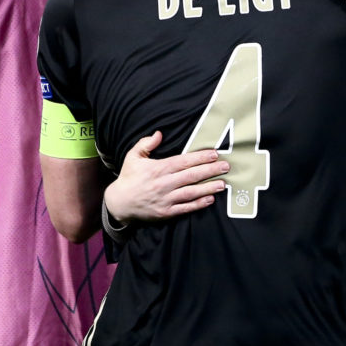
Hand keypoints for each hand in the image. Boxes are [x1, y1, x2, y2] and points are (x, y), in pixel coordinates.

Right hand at [104, 131, 226, 221]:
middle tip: (226, 167)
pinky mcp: (165, 212)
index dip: (200, 157)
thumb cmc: (129, 177)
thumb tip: (159, 133)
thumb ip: (146, 144)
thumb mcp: (133, 157)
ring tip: (223, 184)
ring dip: (208, 188)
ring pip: (191, 193)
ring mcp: (165, 199)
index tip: (215, 154)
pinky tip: (210, 199)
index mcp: (158, 169)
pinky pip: (185, 208)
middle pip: (191, 176)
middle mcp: (163, 184)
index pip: (183, 162)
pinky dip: (198, 204)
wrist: (118, 203)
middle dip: (210, 170)